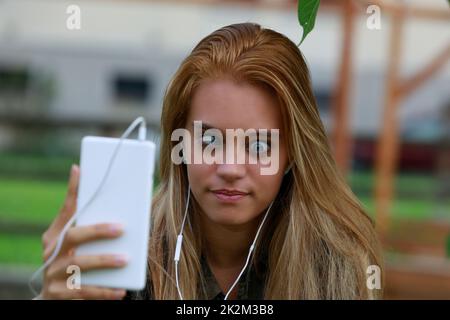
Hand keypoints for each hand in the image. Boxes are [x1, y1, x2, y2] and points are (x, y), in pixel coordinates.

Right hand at [39, 164, 126, 299]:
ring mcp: (53, 275)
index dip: (72, 191)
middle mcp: (51, 253)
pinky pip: (84, 293)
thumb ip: (90, 227)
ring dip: (104, 261)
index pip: (65, 210)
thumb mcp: (75, 246)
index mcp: (55, 237)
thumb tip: (114, 206)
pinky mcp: (59, 295)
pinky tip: (122, 290)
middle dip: (97, 230)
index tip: (79, 170)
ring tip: (125, 259)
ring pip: (79, 265)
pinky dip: (104, 291)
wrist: (54, 300)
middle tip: (121, 228)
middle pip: (73, 237)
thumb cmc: (71, 265)